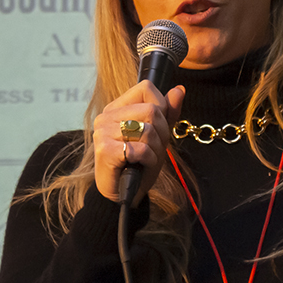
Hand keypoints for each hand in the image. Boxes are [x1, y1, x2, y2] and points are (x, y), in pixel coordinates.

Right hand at [93, 82, 185, 203]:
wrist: (122, 194)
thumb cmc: (138, 164)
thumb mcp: (158, 135)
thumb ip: (168, 112)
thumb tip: (179, 89)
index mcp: (116, 108)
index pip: (146, 88)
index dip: (161, 108)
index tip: (156, 128)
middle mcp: (106, 117)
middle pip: (151, 110)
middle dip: (161, 133)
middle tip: (151, 148)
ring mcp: (103, 133)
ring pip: (147, 129)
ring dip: (155, 149)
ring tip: (145, 158)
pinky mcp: (104, 150)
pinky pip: (140, 149)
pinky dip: (148, 160)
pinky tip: (140, 166)